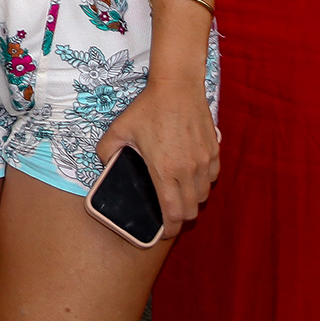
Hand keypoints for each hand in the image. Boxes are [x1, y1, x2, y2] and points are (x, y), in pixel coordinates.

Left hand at [96, 79, 218, 237]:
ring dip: (193, 200)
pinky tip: (191, 175)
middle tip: (170, 215)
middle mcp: (188, 171)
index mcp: (165, 170)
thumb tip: (105, 165)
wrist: (177, 87)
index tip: (163, 233)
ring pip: (204, 195)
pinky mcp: (214, 151)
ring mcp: (204, 161)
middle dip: (181, 218)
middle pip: (191, 210)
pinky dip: (203, 182)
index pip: (173, 213)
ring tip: (179, 195)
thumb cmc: (147, 109)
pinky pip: (212, 177)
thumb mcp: (118, 129)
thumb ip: (106, 151)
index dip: (170, 229)